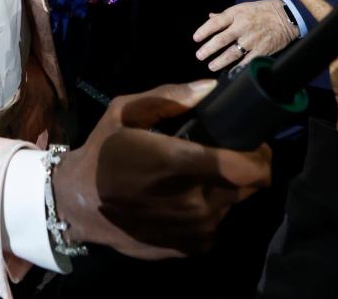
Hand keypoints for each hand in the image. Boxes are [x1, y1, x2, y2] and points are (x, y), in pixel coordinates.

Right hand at [54, 80, 271, 256]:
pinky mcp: (190, 249)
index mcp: (179, 165)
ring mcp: (194, 230)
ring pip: (232, 205)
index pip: (250, 167)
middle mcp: (194, 203)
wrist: (78, 203)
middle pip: (247, 186)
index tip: (250, 141)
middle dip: (240, 167)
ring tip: (193, 177)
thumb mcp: (125, 111)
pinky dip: (208, 211)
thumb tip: (212, 88)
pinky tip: (181, 200)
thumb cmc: (104, 152)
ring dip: (222, 189)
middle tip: (216, 155)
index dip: (259, 153)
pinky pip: (216, 226)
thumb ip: (170, 97)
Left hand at [193, 0, 297, 72]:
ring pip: (232, 53)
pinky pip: (247, 61)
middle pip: (221, 39)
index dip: (204, 31)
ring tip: (211, 66)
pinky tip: (231, 72)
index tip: (196, 38)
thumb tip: (210, 17)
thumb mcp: (242, 8)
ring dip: (220, 61)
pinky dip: (238, 68)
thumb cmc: (262, 11)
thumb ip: (225, 15)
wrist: (287, 16)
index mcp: (236, 14)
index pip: (215, 23)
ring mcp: (253, 39)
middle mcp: (243, 26)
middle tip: (199, 55)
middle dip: (208, 49)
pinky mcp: (262, 50)